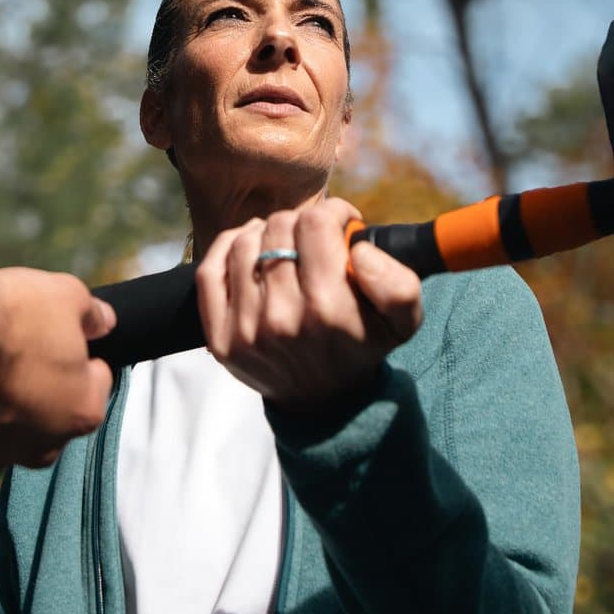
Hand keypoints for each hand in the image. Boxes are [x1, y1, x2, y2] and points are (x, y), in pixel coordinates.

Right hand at [0, 267, 116, 471]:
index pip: (95, 380)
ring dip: (3, 400)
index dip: (80, 352)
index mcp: (83, 411)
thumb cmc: (6, 318)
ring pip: (10, 426)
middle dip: (43, 383)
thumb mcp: (66, 294)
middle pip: (53, 410)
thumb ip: (92, 314)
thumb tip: (102, 321)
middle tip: (18, 345)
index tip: (58, 334)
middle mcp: (45, 445)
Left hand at [197, 198, 423, 412]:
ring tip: (284, 245)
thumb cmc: (362, 347)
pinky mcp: (219, 338)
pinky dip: (228, 247)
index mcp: (328, 309)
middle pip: (279, 227)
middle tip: (313, 239)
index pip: (315, 223)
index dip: (332, 212)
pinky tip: (250, 248)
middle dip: (302, 223)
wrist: (325, 402)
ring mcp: (245, 330)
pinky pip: (210, 270)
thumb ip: (398, 282)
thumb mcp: (403, 321)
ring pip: (245, 242)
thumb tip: (358, 250)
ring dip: (266, 233)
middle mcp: (282, 318)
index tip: (340, 223)